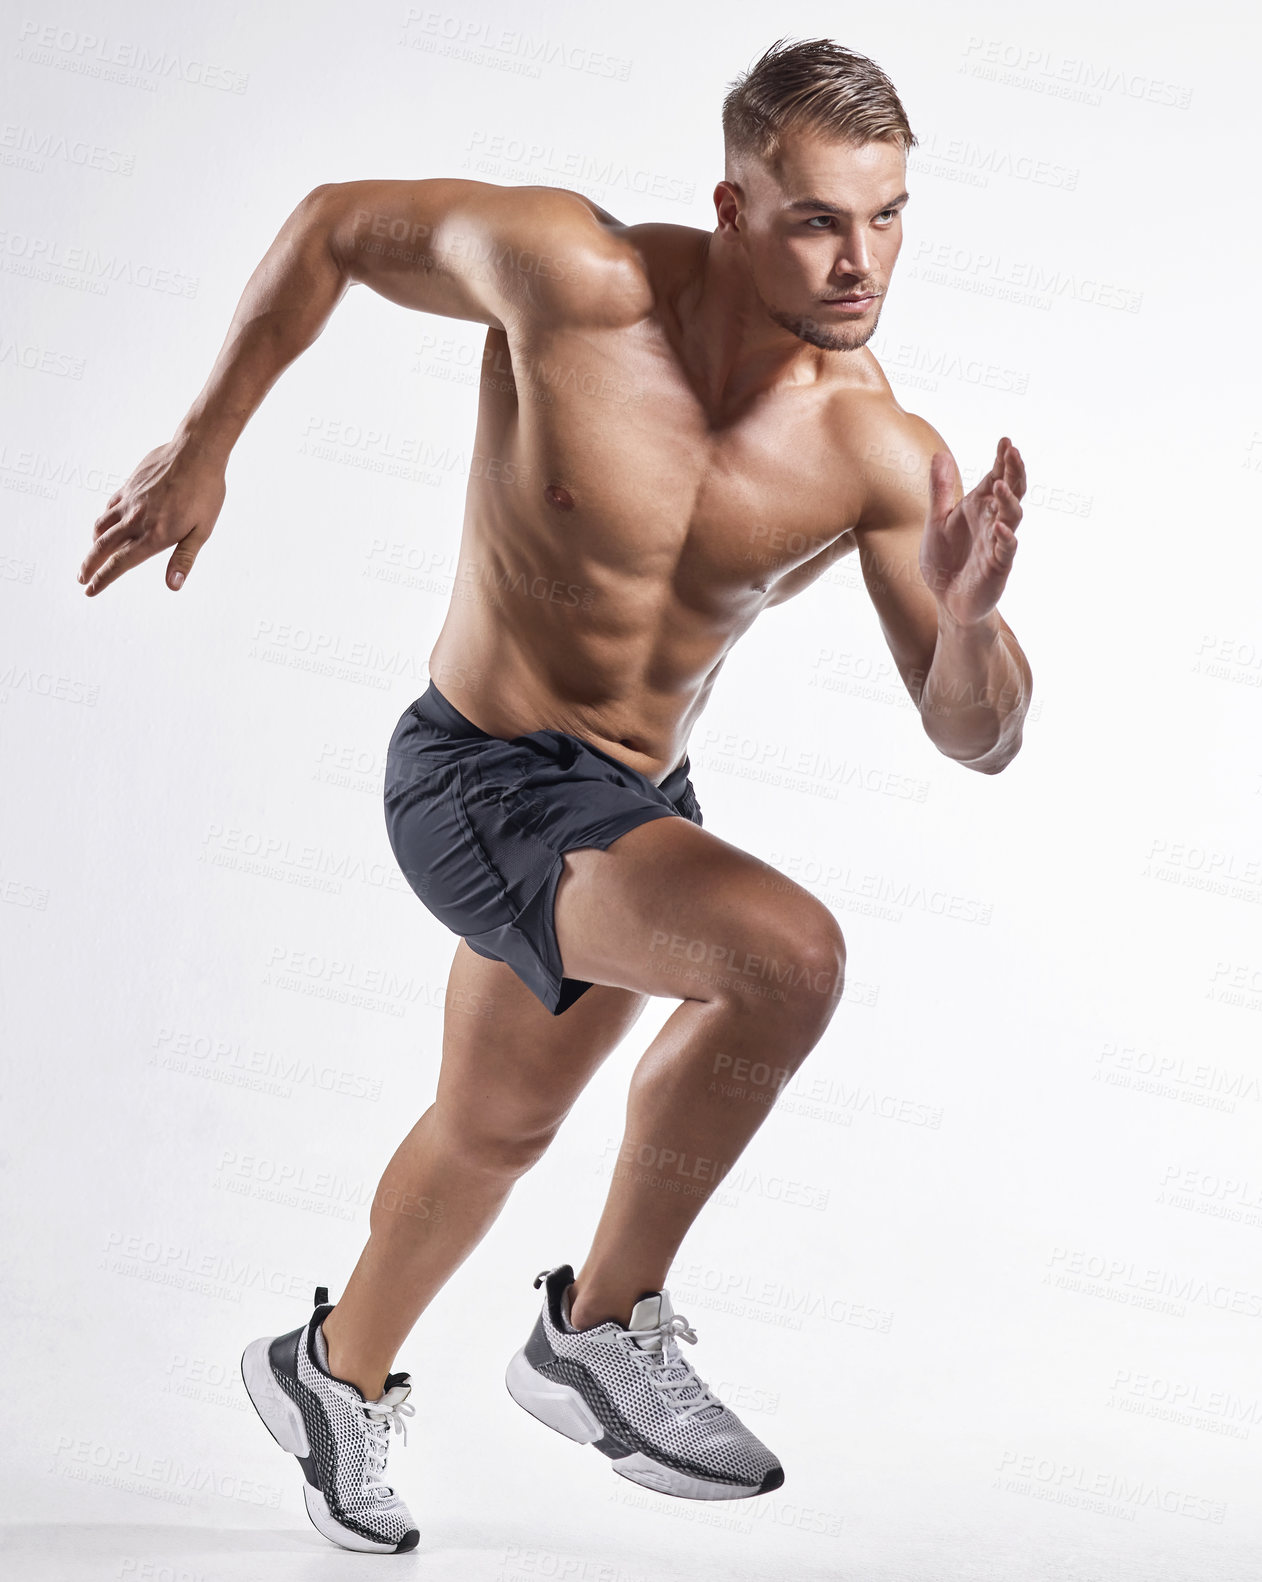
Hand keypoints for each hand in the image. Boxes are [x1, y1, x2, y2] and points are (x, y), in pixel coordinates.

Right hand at [78, 439, 226, 595]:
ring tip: (92, 555)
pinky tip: (105, 525)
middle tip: (81, 578)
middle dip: (89, 565)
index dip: (103, 579)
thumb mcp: (202, 530)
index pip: (121, 563)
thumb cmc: (206, 492)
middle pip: (103, 547)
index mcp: (155, 535)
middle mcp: (137, 519)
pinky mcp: (130, 485)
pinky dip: (103, 520)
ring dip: (93, 544)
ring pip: (101, 526)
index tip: (90, 590)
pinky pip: (109, 506)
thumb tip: (173, 586)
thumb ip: (184, 558)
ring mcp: (131, 501)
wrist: (196, 451)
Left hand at [920, 437, 1025, 626]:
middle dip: (1013, 472)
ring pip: (1012, 517)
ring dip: (1008, 500)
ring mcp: (998, 544)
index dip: (1001, 460)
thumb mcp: (936, 522)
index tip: (1005, 441)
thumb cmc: (945, 561)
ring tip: (999, 485)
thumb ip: (939, 491)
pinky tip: (998, 526)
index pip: (995, 478)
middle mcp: (992, 521)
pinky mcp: (998, 567)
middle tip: (1013, 451)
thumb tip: (940, 453)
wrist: (947, 601)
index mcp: (978, 508)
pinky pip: (1006, 550)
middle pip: (1010, 491)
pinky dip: (1005, 537)